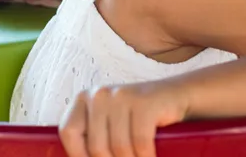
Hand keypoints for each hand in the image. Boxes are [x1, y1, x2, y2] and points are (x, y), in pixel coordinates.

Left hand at [59, 81, 189, 156]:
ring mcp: (120, 96)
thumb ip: (95, 140)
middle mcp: (98, 95)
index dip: (80, 156)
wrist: (177, 97)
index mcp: (83, 100)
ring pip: (119, 148)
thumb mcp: (111, 126)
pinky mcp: (143, 102)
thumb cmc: (140, 119)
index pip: (69, 133)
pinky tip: (151, 156)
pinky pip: (140, 142)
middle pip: (96, 147)